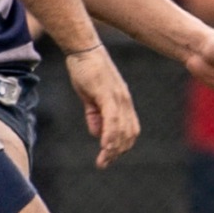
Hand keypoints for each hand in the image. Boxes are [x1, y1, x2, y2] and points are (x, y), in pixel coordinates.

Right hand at [64, 46, 139, 167]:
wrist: (83, 48)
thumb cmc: (86, 70)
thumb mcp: (90, 97)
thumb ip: (94, 114)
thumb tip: (97, 133)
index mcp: (122, 102)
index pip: (130, 130)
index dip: (122, 146)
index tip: (109, 157)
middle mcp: (124, 101)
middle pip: (129, 134)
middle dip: (118, 152)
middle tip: (103, 163)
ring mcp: (118, 98)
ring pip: (122, 130)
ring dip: (113, 149)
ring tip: (102, 161)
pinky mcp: (108, 95)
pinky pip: (113, 120)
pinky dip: (110, 136)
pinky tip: (104, 147)